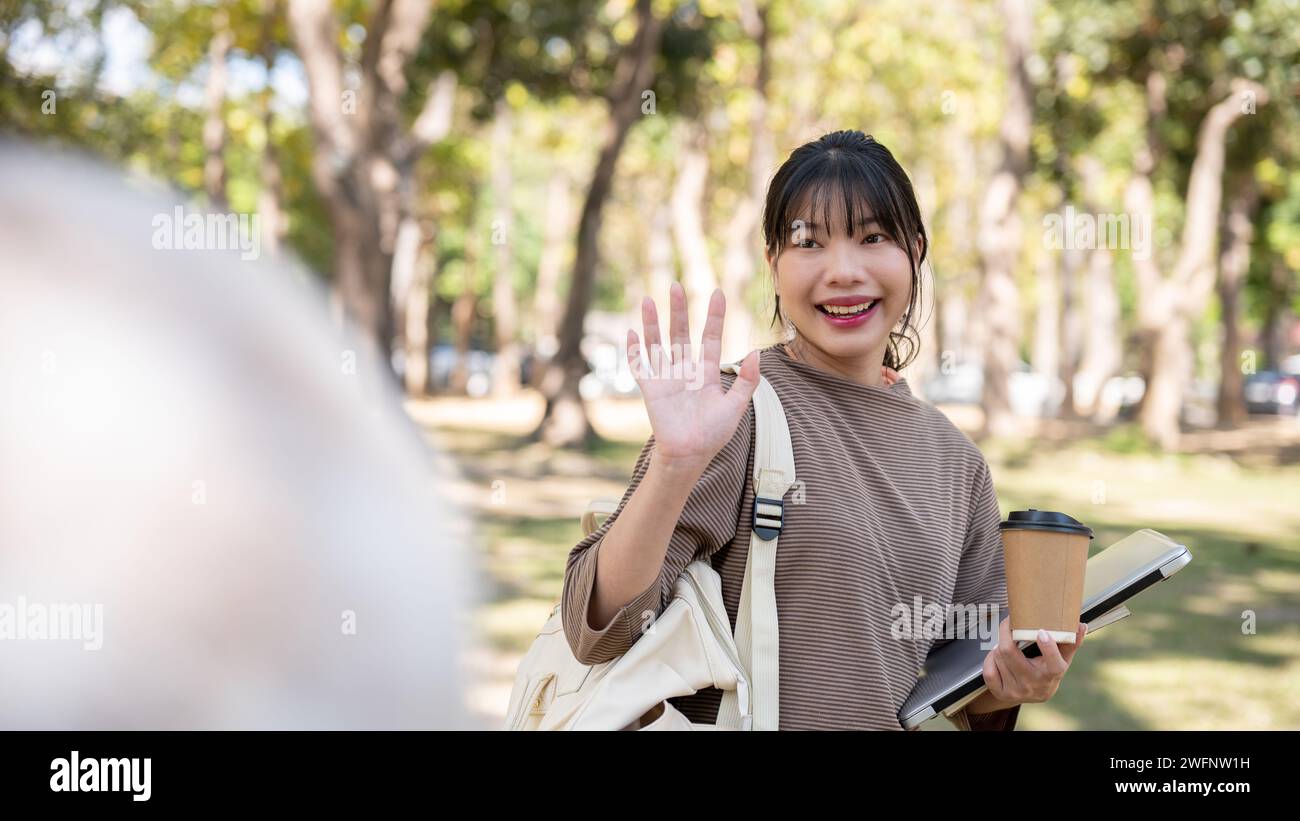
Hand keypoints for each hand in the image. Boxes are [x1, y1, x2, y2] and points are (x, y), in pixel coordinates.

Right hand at [626, 283, 759, 475]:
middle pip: (681, 333)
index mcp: (707, 372)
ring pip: (658, 343)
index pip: (711, 337)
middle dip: (679, 310)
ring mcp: (666, 378)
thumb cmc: (714, 433)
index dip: (714, 316)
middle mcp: (685, 370)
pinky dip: (634, 350)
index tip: (717, 293)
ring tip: (649, 300)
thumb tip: (757, 353)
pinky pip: (640, 365)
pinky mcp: (650, 388)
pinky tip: (631, 332)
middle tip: (676, 285)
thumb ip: (748, 381)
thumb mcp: (736, 406)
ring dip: (653, 323)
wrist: (689, 454)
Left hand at [974, 616, 1085, 711]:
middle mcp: (1034, 684)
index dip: (1048, 647)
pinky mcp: (1002, 693)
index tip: (1042, 631)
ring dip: (999, 645)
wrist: (1034, 694)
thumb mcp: (1062, 658)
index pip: (1054, 664)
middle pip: (1010, 653)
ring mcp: (1016, 691)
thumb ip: (1071, 642)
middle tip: (1009, 624)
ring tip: (1006, 642)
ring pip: (998, 657)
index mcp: (1052, 674)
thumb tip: (1082, 625)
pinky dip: (990, 658)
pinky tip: (997, 656)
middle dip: (1006, 634)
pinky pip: (988, 670)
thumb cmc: (1049, 670)